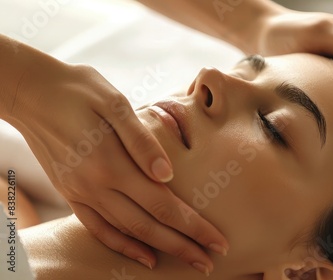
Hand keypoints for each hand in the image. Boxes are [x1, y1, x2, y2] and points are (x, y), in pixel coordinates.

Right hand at [8, 52, 227, 271]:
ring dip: (158, 249)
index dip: (193, 227)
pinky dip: (121, 245)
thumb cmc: (79, 90)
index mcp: (112, 164)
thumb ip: (142, 141)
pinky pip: (98, 228)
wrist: (31, 91)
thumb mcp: (115, 103)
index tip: (217, 242)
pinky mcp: (70, 193)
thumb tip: (167, 174)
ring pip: (126, 231)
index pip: (163, 205)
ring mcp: (80, 193)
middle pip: (148, 226)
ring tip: (186, 260)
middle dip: (183, 246)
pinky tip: (143, 255)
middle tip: (209, 262)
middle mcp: (95, 186)